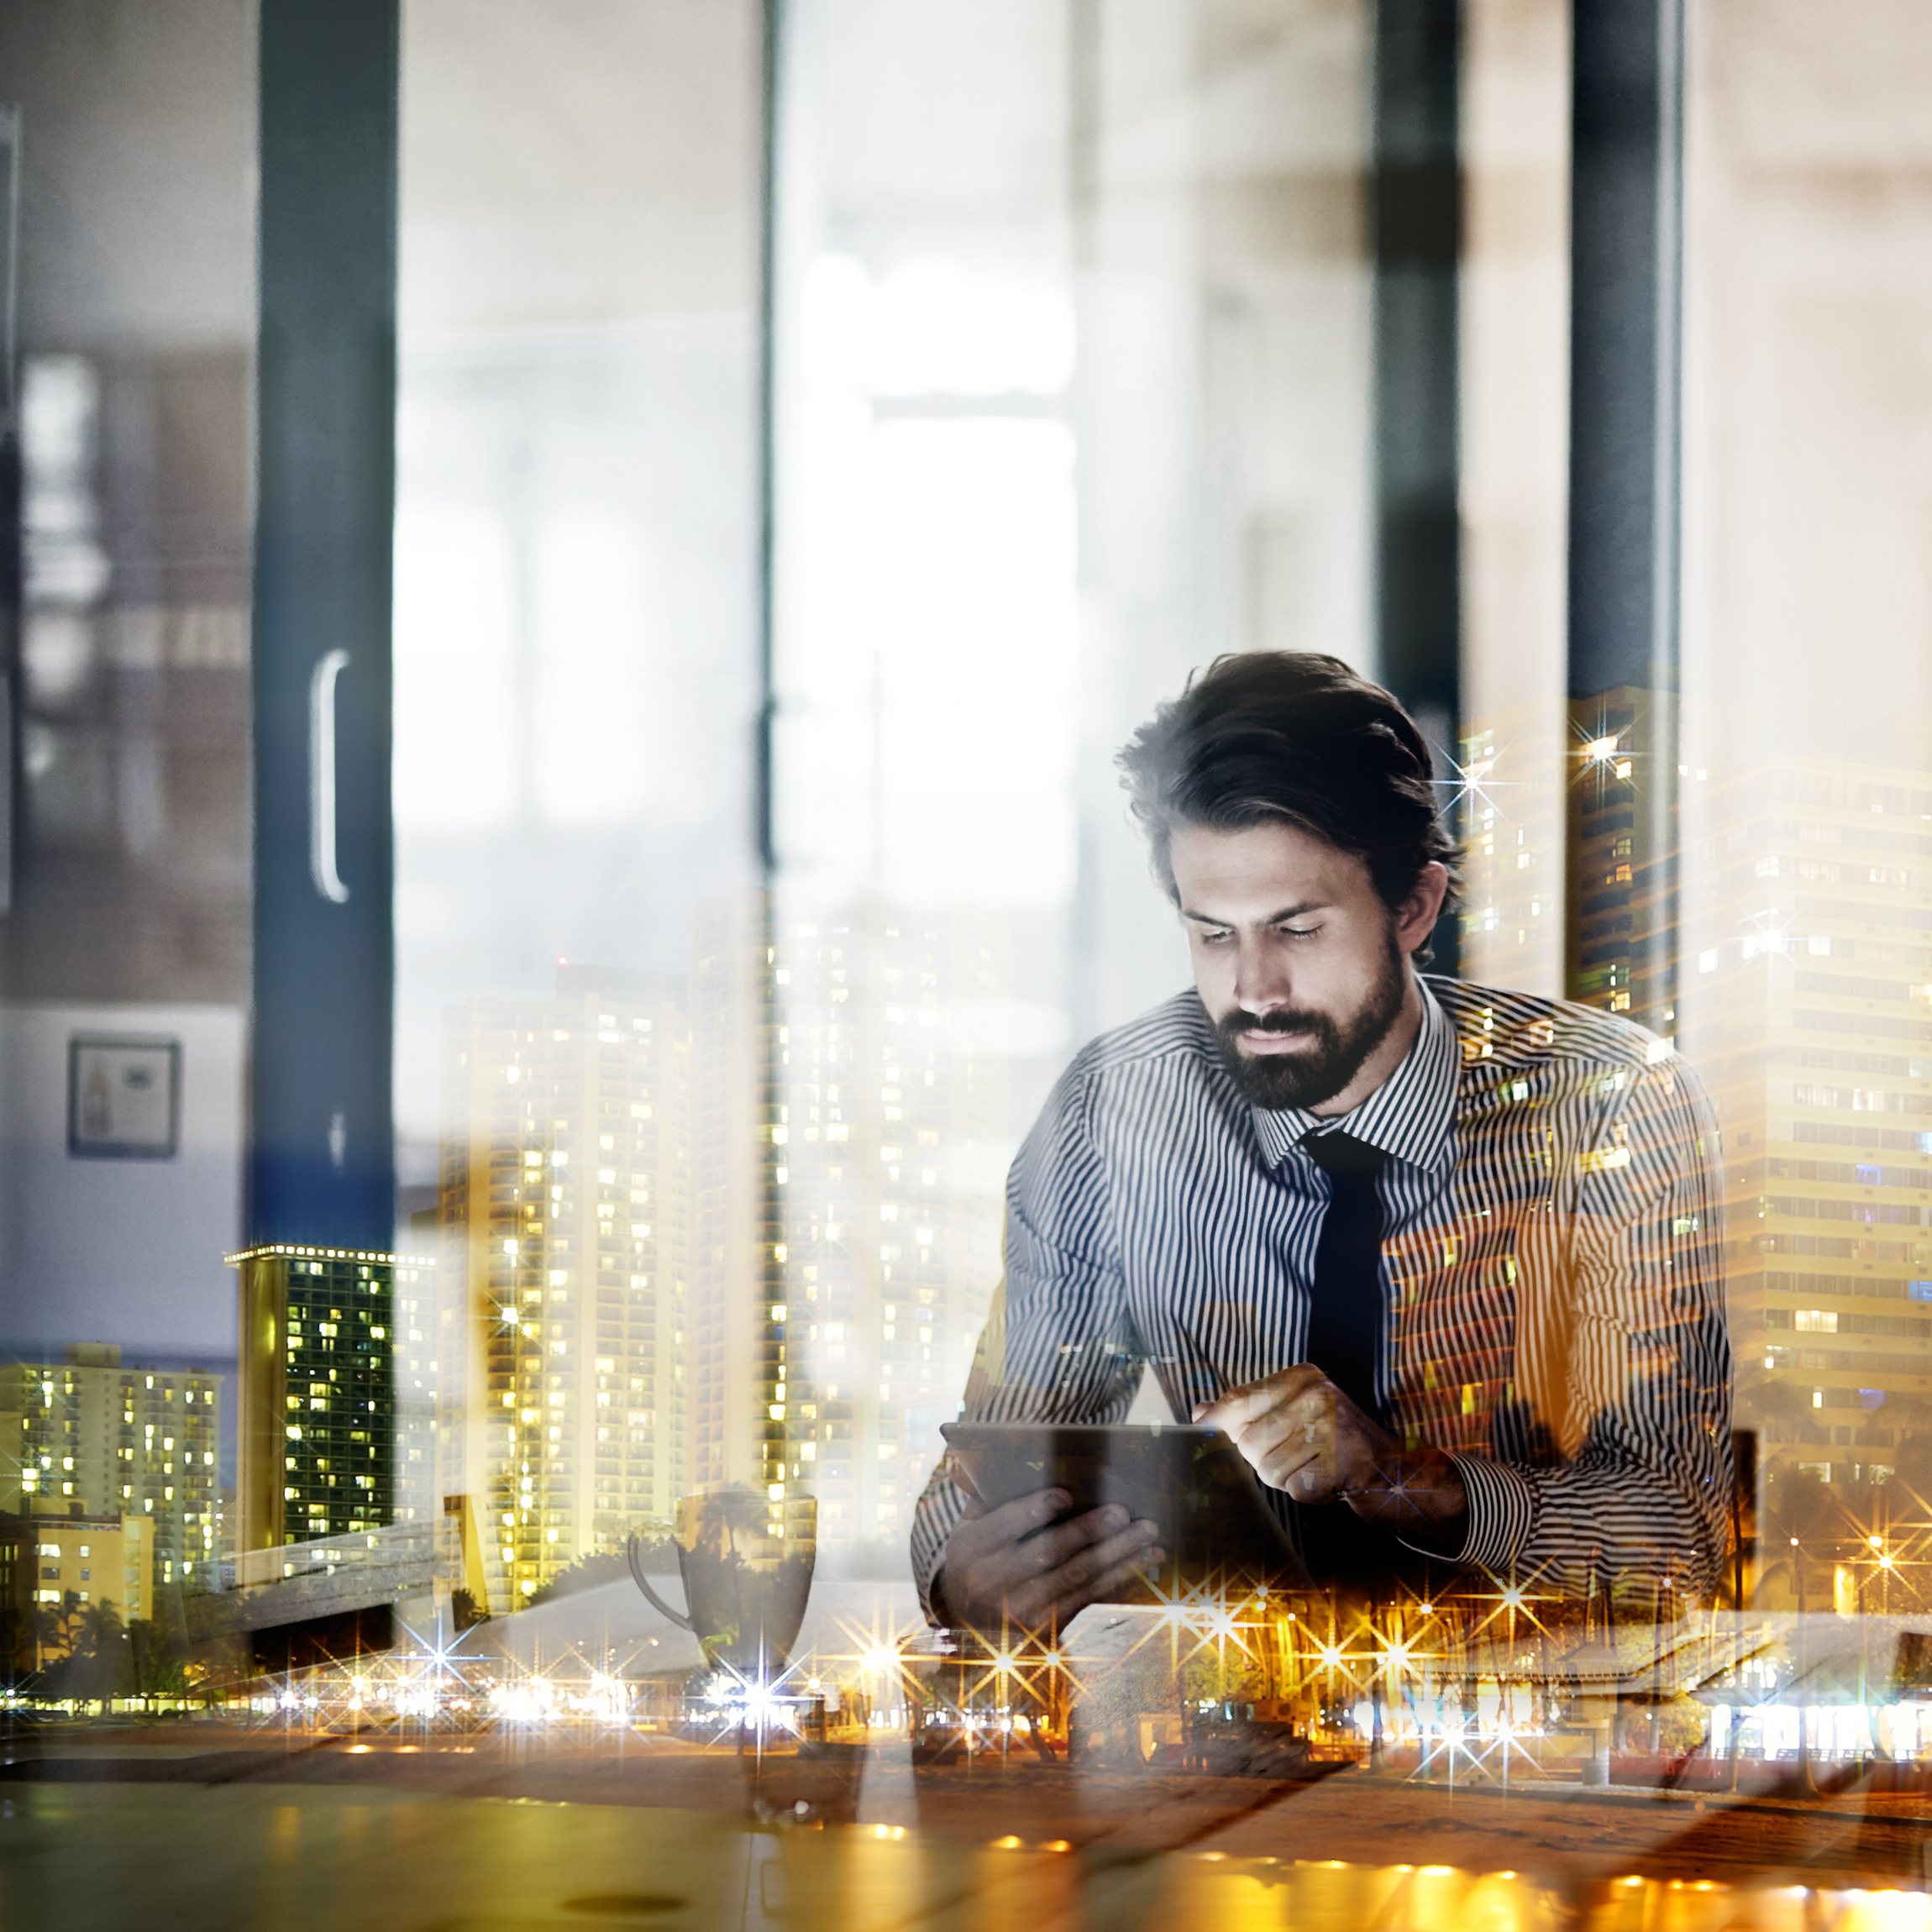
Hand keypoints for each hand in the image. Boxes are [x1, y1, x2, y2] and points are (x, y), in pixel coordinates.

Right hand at [935, 1480, 1164, 1632]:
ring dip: (1117, 1554)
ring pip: (1077, 1577)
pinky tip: (1145, 1560)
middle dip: (1088, 1532)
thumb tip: (1011, 1460)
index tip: (1066, 1495)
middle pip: (1049, 1553)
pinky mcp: (1046, 1626)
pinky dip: (1121, 1577)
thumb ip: (986, 1494)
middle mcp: (993, 1582)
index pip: (1006, 1525)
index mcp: (970, 1549)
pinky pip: (1089, 1596)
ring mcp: (1021, 1609)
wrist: (969, 1618)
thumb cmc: (977, 1555)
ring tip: (1146, 1532)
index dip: (1035, 1510)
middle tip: (1122, 1512)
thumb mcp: (969, 1525)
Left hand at [1194, 1364, 1466, 1544]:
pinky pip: (1294, 1489)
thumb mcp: (1293, 1414)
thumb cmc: (1337, 1443)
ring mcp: (1333, 1429)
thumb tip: (1200, 1413)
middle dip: (1262, 1460)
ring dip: (1285, 1478)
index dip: (1216, 1424)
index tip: (1200, 1433)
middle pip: (1249, 1441)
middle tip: (1294, 1457)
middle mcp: (1319, 1395)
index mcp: (1304, 1377)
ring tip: (1313, 1467)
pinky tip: (1327, 1481)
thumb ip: (1247, 1411)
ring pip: (1267, 1469)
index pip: (1240, 1401)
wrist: (1398, 1473)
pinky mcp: (1342, 1464)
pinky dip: (1305, 1494)